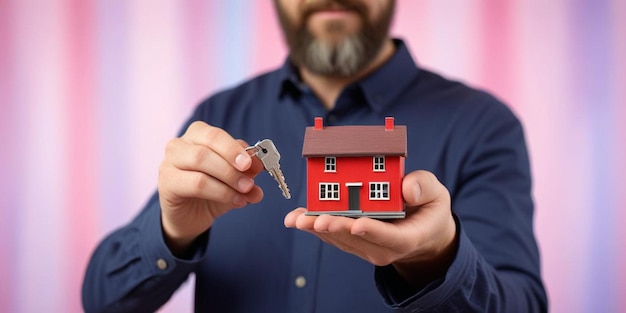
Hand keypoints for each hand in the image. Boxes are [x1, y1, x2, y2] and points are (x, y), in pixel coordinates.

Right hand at [158, 121, 264, 254]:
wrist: (190, 217)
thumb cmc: (211, 190)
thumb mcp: (234, 178)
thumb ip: (247, 170)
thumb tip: (261, 166)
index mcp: (197, 135)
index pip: (216, 134)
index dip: (235, 147)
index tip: (252, 163)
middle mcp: (180, 144)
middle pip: (207, 144)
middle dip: (232, 161)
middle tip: (250, 179)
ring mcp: (169, 163)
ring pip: (200, 161)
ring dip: (228, 178)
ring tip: (245, 191)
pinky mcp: (166, 184)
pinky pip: (195, 184)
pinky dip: (220, 192)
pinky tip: (235, 201)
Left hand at [284, 170, 457, 287]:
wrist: (422, 231)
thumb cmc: (428, 209)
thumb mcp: (436, 195)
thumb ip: (424, 188)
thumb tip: (407, 188)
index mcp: (408, 237)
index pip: (390, 238)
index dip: (373, 231)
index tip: (357, 223)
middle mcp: (385, 249)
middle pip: (358, 240)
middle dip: (336, 229)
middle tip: (318, 220)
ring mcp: (367, 248)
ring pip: (340, 239)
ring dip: (317, 228)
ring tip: (297, 218)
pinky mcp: (353, 243)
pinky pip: (332, 236)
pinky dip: (314, 226)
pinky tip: (297, 217)